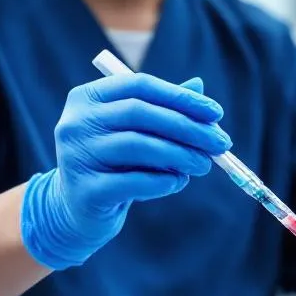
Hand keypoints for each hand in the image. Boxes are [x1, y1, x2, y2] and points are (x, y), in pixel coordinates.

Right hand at [21, 74, 231, 269]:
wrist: (80, 210)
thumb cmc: (115, 164)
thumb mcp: (136, 132)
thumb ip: (163, 109)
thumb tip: (199, 86)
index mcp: (87, 97)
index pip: (140, 85)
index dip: (181, 97)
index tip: (216, 113)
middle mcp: (75, 122)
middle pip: (139, 113)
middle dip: (187, 127)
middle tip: (220, 144)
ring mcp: (75, 156)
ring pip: (137, 146)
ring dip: (179, 155)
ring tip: (204, 165)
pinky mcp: (85, 191)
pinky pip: (132, 182)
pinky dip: (161, 181)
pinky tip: (178, 182)